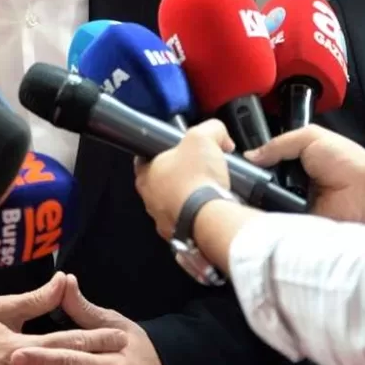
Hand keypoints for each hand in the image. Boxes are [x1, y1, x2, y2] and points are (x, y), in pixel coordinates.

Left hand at [133, 120, 233, 239]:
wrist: (209, 217)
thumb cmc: (197, 179)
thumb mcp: (203, 137)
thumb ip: (210, 129)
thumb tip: (219, 135)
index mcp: (146, 174)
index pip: (144, 158)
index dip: (161, 151)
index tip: (175, 150)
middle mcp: (149, 199)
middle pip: (161, 182)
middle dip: (179, 175)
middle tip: (197, 169)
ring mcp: (162, 219)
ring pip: (173, 204)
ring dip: (187, 197)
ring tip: (207, 190)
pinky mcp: (179, 235)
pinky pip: (186, 222)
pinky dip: (197, 215)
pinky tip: (211, 208)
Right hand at [243, 125, 364, 223]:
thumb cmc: (348, 161)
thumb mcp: (310, 137)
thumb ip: (278, 143)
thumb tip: (250, 156)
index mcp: (298, 160)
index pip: (267, 160)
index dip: (254, 161)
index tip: (237, 163)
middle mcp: (295, 181)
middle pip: (263, 181)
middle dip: (254, 180)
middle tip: (240, 180)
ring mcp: (296, 203)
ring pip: (267, 200)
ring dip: (262, 197)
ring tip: (250, 195)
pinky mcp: (298, 222)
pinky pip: (278, 218)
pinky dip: (273, 214)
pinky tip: (266, 209)